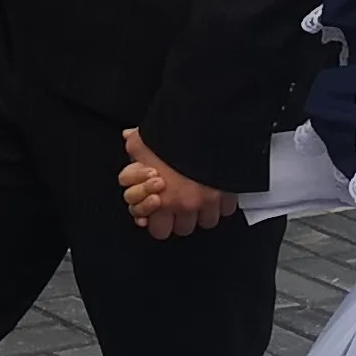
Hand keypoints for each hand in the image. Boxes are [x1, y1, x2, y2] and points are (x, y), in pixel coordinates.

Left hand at [119, 129, 235, 240]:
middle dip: (180, 219)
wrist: (205, 126)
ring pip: (206, 221)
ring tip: (198, 196)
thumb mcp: (143, 140)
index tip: (160, 212)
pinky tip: (214, 189)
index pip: (158, 230)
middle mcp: (185, 205)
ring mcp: (208, 202)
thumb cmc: (173, 137)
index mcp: (161, 199)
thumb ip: (135, 149)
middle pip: (183, 229)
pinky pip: (226, 209)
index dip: (158, 222)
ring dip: (202, 212)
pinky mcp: (228, 195)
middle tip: (178, 204)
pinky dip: (221, 203)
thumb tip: (127, 137)